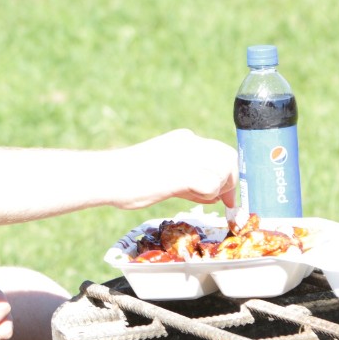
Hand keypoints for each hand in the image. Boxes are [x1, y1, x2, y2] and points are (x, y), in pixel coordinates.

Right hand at [120, 129, 238, 208]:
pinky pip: (212, 185)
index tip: (227, 192)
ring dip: (220, 188)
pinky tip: (191, 197)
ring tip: (199, 197)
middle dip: (230, 181)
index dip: (228, 172)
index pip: (220, 150)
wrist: (108, 175)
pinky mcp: (183, 172)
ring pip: (225, 170)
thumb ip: (191, 181)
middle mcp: (189, 142)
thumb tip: (216, 194)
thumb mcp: (166, 174)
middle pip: (228, 157)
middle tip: (226, 201)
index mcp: (183, 139)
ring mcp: (187, 155)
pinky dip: (208, 195)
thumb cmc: (129, 179)